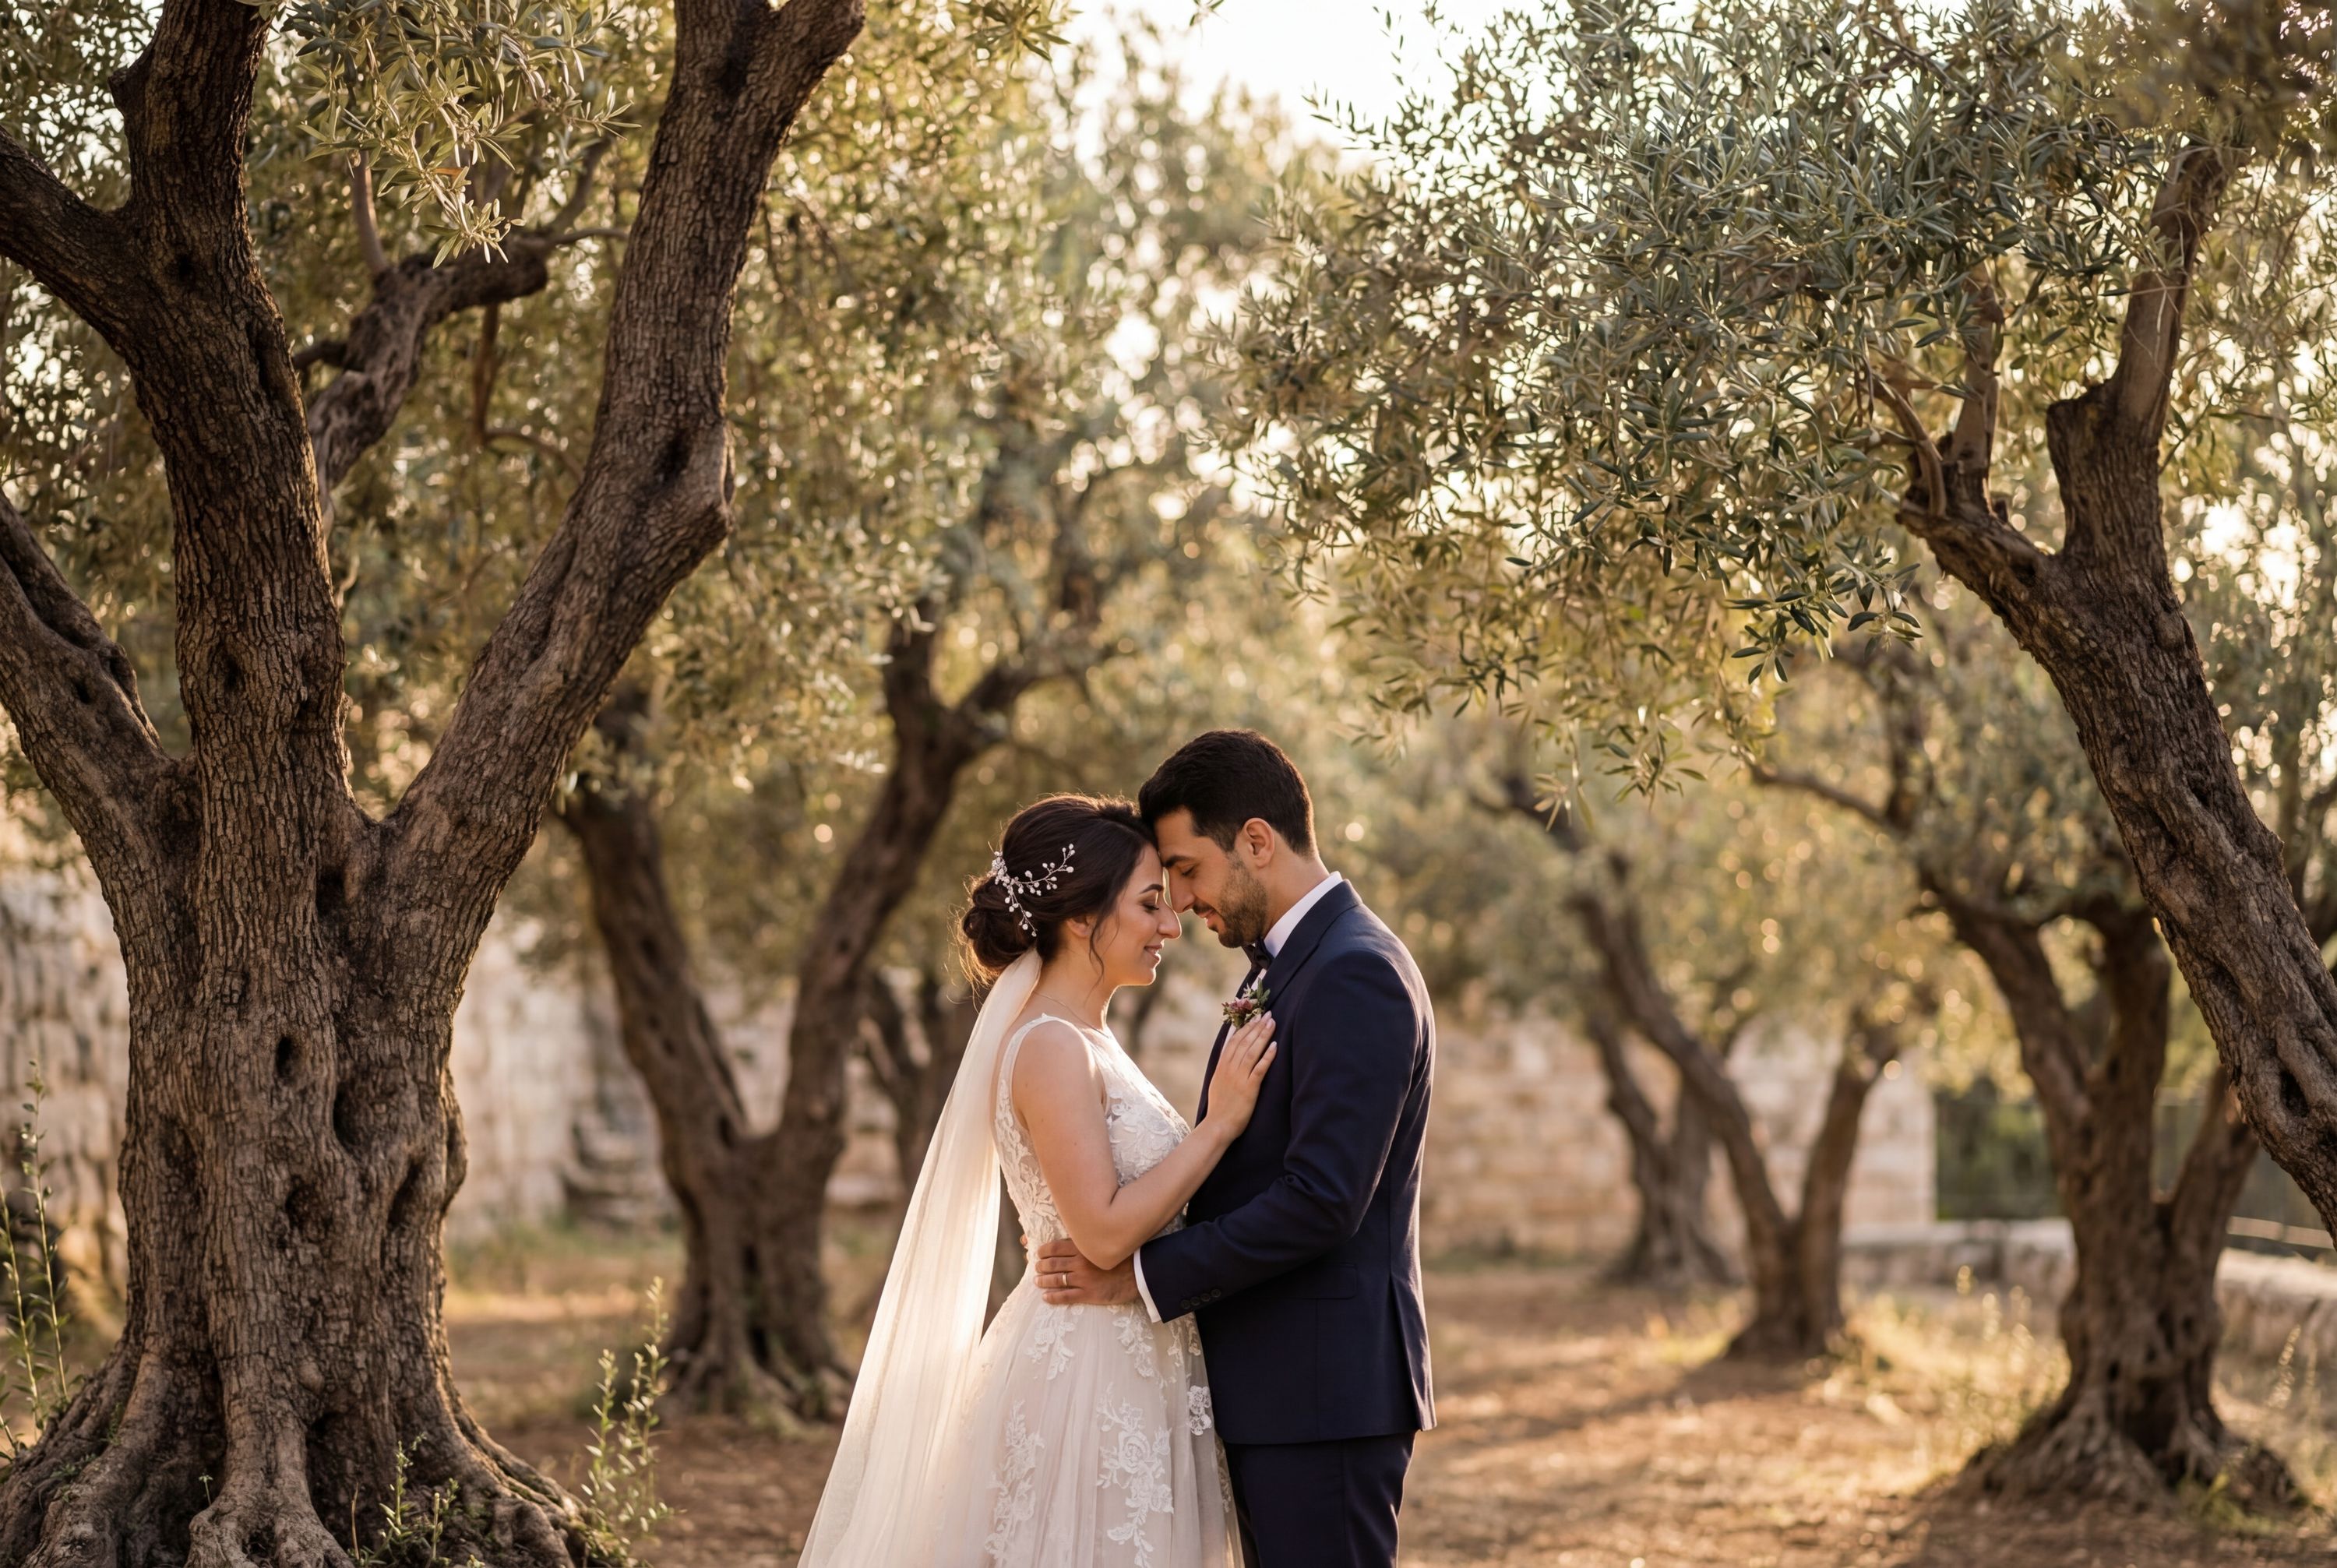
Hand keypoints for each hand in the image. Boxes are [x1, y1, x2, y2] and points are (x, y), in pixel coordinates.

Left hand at [1034, 1237, 1137, 1306]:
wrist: (1140, 1272)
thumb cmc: (1124, 1255)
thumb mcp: (1104, 1242)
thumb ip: (1088, 1241)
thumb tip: (1075, 1238)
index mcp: (1082, 1248)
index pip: (1055, 1247)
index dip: (1043, 1250)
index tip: (1037, 1252)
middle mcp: (1079, 1263)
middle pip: (1052, 1264)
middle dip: (1040, 1266)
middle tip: (1036, 1267)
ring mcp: (1083, 1279)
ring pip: (1056, 1280)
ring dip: (1043, 1281)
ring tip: (1037, 1281)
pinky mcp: (1088, 1294)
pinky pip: (1065, 1296)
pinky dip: (1053, 1297)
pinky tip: (1045, 1297)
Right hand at [1203, 1013, 1276, 1137]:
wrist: (1218, 1126)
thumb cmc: (1219, 1107)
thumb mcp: (1217, 1082)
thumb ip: (1223, 1066)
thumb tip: (1228, 1053)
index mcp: (1222, 1066)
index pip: (1234, 1041)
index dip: (1246, 1027)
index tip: (1255, 1017)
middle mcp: (1229, 1069)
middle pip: (1244, 1042)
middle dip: (1257, 1026)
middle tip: (1268, 1014)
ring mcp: (1239, 1078)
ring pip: (1252, 1051)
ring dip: (1263, 1036)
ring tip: (1272, 1024)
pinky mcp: (1249, 1088)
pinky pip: (1259, 1068)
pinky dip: (1267, 1056)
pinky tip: (1275, 1046)